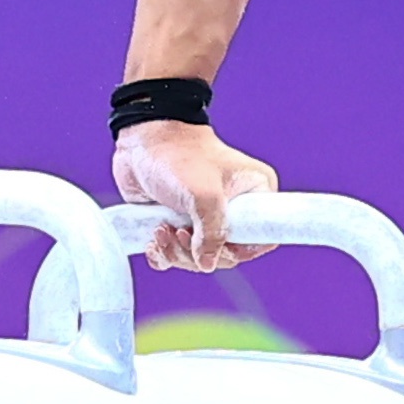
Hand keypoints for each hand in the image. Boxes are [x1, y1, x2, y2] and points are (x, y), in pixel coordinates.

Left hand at [110, 119, 278, 274]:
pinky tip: (154, 241)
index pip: (262, 238)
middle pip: (226, 254)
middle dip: (197, 253)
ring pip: (199, 257)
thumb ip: (213, 234)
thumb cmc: (177, 155)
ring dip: (176, 252)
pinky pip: (176, 254)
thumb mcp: (203, 196)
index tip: (215, 247)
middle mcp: (234, 207)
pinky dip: (163, 254)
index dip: (238, 250)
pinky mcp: (180, 222)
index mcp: (255, 193)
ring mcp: (205, 216)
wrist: (141, 139)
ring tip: (162, 231)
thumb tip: (208, 263)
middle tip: (180, 234)